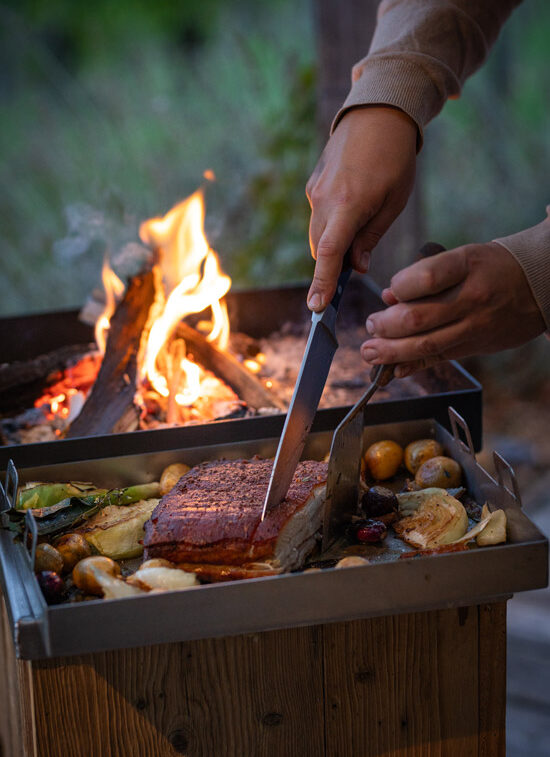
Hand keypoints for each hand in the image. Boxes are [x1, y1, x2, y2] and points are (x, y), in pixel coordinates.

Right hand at [306, 105, 416, 310]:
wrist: (377, 113)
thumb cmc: (394, 158)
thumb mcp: (393, 202)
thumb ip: (370, 237)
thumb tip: (356, 267)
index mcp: (348, 205)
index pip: (329, 254)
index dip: (322, 283)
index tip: (316, 307)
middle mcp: (324, 200)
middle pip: (320, 249)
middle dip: (332, 265)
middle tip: (354, 268)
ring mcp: (315, 191)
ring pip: (318, 234)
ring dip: (333, 244)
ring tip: (360, 229)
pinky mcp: (313, 184)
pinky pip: (318, 215)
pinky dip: (331, 225)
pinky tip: (352, 208)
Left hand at [360, 242, 545, 375]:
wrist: (539, 283)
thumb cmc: (491, 266)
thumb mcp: (461, 256)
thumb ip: (424, 274)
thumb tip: (388, 297)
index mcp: (466, 265)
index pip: (422, 280)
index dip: (397, 288)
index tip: (389, 291)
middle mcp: (471, 297)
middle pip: (417, 319)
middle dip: (384, 326)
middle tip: (370, 325)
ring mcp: (474, 325)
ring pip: (425, 345)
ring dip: (390, 351)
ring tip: (370, 351)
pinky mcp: (476, 346)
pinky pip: (439, 359)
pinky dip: (413, 366)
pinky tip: (394, 370)